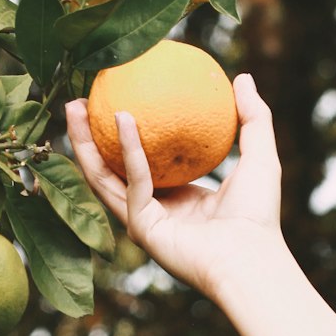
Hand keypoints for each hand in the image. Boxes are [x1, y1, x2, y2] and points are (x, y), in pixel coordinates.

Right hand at [66, 72, 285, 300]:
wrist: (252, 258)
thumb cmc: (259, 215)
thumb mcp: (259, 155)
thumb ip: (253, 117)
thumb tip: (243, 77)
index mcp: (174, 198)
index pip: (138, 163)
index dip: (121, 134)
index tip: (113, 99)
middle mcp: (152, 209)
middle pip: (108, 168)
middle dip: (87, 135)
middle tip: (79, 100)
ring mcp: (142, 220)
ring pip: (103, 176)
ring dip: (85, 141)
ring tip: (75, 106)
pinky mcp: (141, 227)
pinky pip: (133, 180)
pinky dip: (128, 149)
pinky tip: (123, 118)